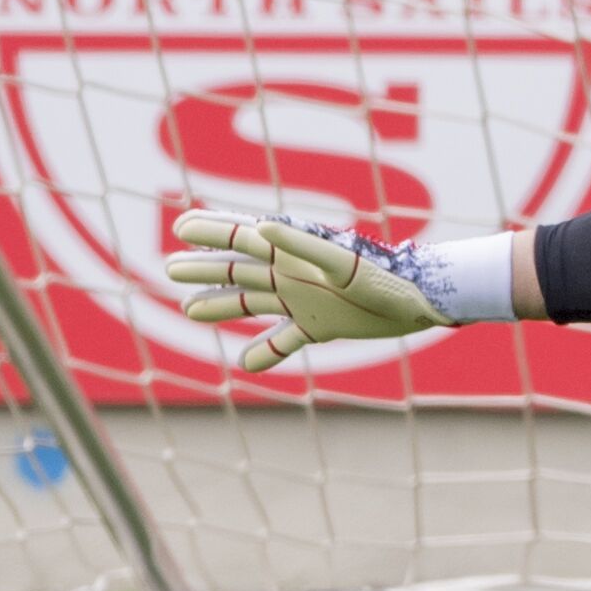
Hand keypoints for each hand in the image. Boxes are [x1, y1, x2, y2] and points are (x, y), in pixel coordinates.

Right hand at [164, 209, 456, 370]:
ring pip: (251, 304)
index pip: (242, 238)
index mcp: (293, 254)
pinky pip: (284, 342)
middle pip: (238, 270)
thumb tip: (259, 229)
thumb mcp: (340, 262)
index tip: (180, 225)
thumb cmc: (383, 277)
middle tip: (170, 268)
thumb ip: (300, 245)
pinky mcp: (320, 327)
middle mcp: (293, 275)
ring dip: (222, 306)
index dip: (211, 231)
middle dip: (205, 269)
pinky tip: (245, 365)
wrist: (420, 301)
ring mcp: (303, 301)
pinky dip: (265, 353)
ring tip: (190, 309)